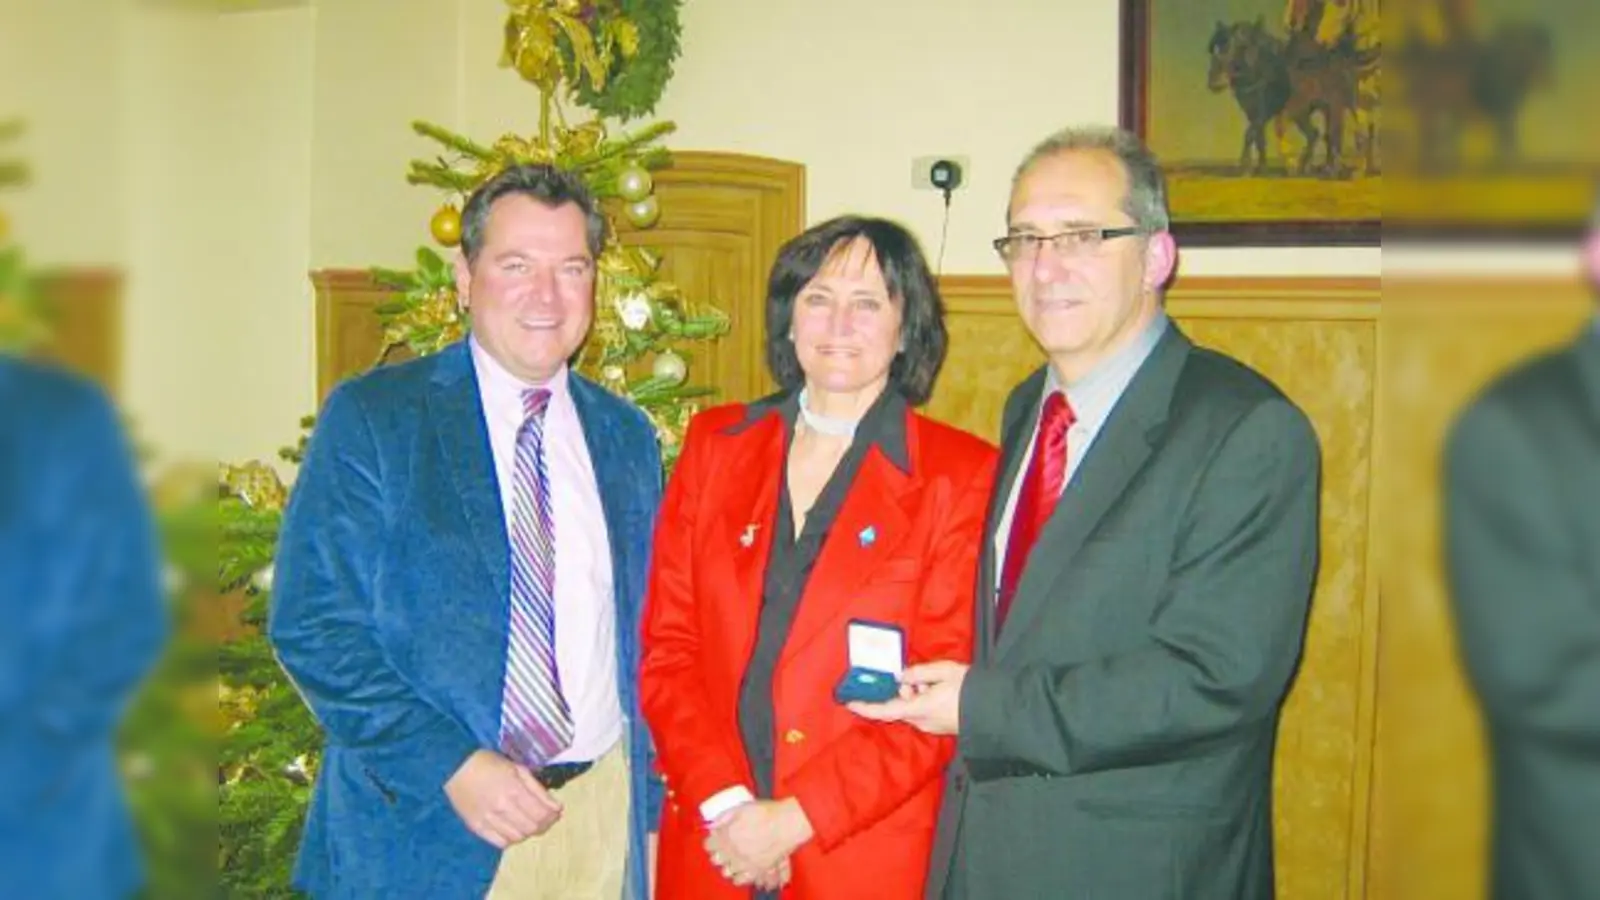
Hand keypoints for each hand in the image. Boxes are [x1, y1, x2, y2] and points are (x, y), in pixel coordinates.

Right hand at [444, 749, 561, 847]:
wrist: (456, 768)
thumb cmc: (490, 764)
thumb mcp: (518, 769)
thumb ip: (538, 790)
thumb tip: (556, 807)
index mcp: (514, 790)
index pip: (541, 815)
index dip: (553, 816)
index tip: (555, 812)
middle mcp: (502, 808)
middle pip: (531, 828)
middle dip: (544, 825)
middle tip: (544, 818)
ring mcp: (488, 820)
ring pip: (517, 838)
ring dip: (528, 832)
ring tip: (528, 822)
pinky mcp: (476, 827)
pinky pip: (500, 843)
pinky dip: (511, 839)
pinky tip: (512, 828)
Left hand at [704, 798, 811, 885]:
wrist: (787, 823)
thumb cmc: (766, 812)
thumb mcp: (741, 808)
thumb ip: (724, 817)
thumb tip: (712, 825)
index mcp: (726, 835)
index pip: (709, 845)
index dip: (712, 842)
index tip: (716, 839)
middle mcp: (732, 851)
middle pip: (716, 860)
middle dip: (719, 854)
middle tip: (725, 849)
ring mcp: (743, 862)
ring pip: (726, 871)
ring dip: (728, 865)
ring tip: (734, 860)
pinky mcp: (756, 870)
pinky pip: (740, 880)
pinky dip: (739, 876)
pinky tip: (741, 871)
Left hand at [848, 660, 967, 734]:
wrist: (996, 709)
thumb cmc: (970, 688)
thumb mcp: (943, 671)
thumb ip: (919, 673)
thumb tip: (901, 676)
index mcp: (919, 708)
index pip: (885, 710)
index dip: (866, 707)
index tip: (850, 702)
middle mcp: (922, 722)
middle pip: (900, 706)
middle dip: (902, 691)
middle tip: (915, 676)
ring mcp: (932, 727)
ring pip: (913, 708)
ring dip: (916, 694)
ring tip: (934, 680)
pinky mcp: (941, 727)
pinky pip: (924, 712)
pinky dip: (925, 700)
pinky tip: (940, 689)